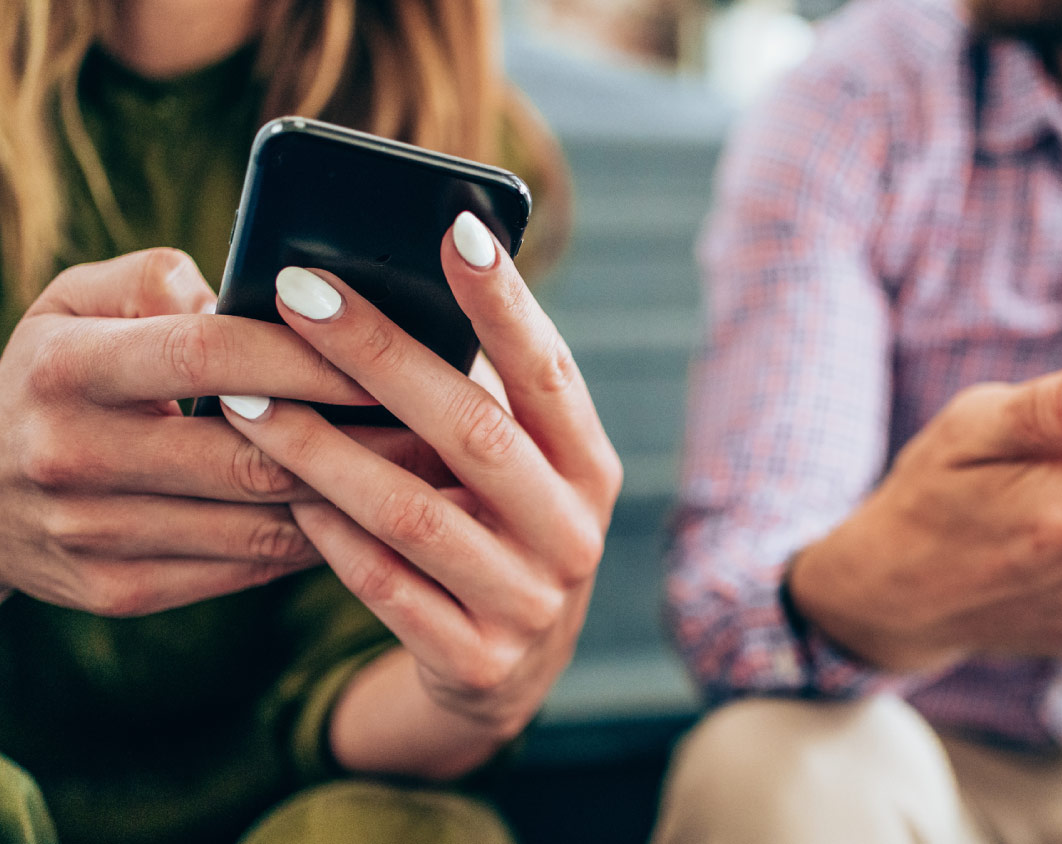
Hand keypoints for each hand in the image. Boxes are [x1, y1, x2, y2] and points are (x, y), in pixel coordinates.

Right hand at [0, 248, 422, 615]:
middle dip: (357, 442)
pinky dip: (310, 544)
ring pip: (257, 522)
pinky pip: (241, 569)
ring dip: (350, 502)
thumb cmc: (55, 374)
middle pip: (249, 454)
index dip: (306, 356)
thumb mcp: (75, 303)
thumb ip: (159, 278)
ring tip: (421, 475)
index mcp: (64, 368)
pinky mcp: (115, 591)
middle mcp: (69, 455)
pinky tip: (363, 518)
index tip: (387, 355)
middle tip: (438, 427)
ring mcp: (91, 535)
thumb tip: (257, 293)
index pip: (209, 356)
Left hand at [216, 214, 621, 774]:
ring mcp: (529, 603)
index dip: (505, 303)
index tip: (455, 226)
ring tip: (246, 400)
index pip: (549, 372)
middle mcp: (572, 533)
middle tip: (297, 292)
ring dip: (322, 450)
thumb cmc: (493, 528)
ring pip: (412, 514)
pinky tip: (279, 491)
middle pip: (473, 431)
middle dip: (379, 355)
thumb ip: (473, 400)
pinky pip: (384, 587)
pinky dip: (326, 533)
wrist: (507, 671)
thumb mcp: (511, 468)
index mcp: (588, 468)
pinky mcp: (475, 661)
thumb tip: (376, 294)